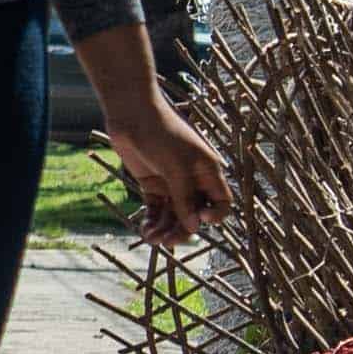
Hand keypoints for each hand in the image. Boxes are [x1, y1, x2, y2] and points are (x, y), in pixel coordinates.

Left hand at [107, 100, 232, 239]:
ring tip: (151, 238)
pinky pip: (156, 209)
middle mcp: (192, 180)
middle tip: (168, 241)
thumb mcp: (177, 166)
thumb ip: (185, 197)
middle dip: (183, 229)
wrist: (131, 112)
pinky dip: (152, 221)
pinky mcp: (152, 184)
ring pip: (174, 215)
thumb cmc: (161, 133)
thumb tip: (194, 227)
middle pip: (194, 214)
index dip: (214, 216)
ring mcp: (172, 182)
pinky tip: (145, 230)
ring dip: (165, 229)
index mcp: (208, 172)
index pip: (221, 203)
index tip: (200, 220)